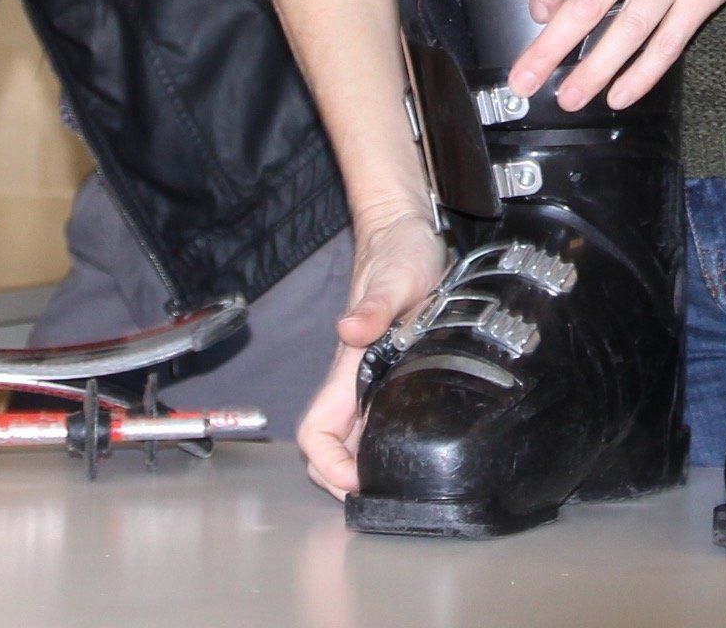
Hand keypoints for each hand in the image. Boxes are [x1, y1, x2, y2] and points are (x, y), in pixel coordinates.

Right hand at [297, 206, 448, 497]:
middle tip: (386, 492)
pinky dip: (382, 442)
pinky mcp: (385, 371)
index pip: (316, 433)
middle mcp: (352, 380)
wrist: (404, 232)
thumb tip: (351, 330)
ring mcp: (366, 378)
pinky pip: (373, 419)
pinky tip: (409, 444)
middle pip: (328, 447)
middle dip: (344, 479)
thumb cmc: (399, 254)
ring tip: (400, 477)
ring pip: (350, 438)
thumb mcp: (397, 279)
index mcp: (349, 368)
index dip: (330, 466)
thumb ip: (375, 307)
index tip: (361, 481)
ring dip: (363, 463)